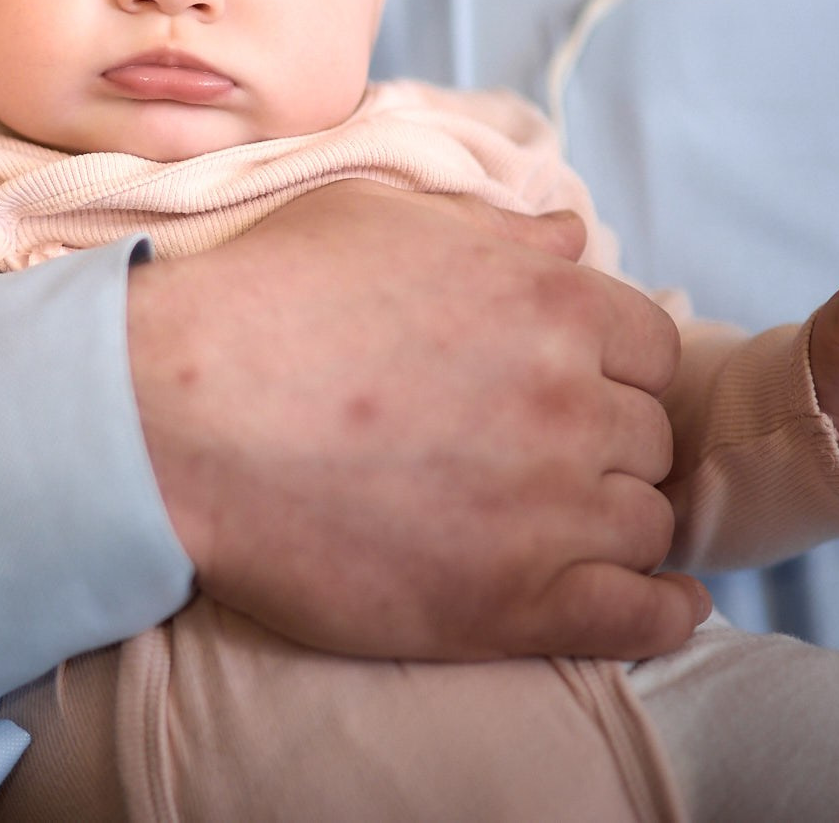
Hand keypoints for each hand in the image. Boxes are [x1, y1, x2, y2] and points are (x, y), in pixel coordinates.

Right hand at [128, 180, 706, 663]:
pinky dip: (661, 614)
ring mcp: (547, 509)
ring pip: (642, 525)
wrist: (176, 417)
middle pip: (645, 439)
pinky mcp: (511, 604)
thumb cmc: (264, 302)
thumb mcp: (376, 220)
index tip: (566, 390)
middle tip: (536, 459)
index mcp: (550, 303)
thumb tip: (572, 236)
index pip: (648, 348)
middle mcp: (569, 401)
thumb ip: (490, 228)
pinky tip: (662, 609)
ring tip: (560, 530)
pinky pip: (637, 619)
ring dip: (611, 524)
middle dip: (602, 446)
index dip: (608, 370)